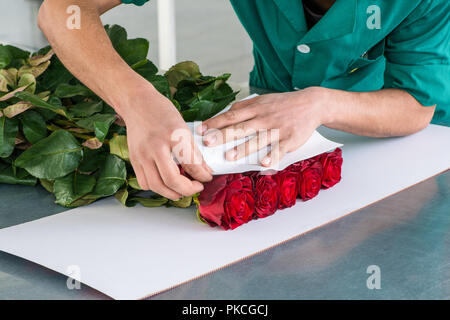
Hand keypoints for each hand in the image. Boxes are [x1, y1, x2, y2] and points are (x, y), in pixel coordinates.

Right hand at [120, 84, 212, 199]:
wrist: (137, 103)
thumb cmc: (161, 112)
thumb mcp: (184, 127)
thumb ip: (194, 152)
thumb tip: (205, 171)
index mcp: (173, 136)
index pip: (191, 164)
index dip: (202, 176)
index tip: (206, 178)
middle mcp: (155, 147)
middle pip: (171, 180)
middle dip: (187, 190)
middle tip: (196, 187)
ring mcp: (142, 155)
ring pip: (156, 186)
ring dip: (172, 193)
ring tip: (182, 189)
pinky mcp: (134, 160)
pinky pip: (144, 183)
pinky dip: (157, 188)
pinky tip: (166, 183)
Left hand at [198, 87, 326, 166]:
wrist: (312, 103)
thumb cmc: (283, 104)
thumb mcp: (263, 100)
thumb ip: (245, 107)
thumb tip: (227, 112)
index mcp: (256, 108)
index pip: (231, 116)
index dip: (215, 123)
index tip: (201, 130)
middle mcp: (264, 118)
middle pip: (241, 127)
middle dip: (223, 135)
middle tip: (208, 143)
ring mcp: (277, 129)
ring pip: (258, 139)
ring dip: (243, 148)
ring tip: (229, 157)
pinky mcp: (291, 139)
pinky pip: (280, 149)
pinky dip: (272, 156)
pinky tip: (263, 163)